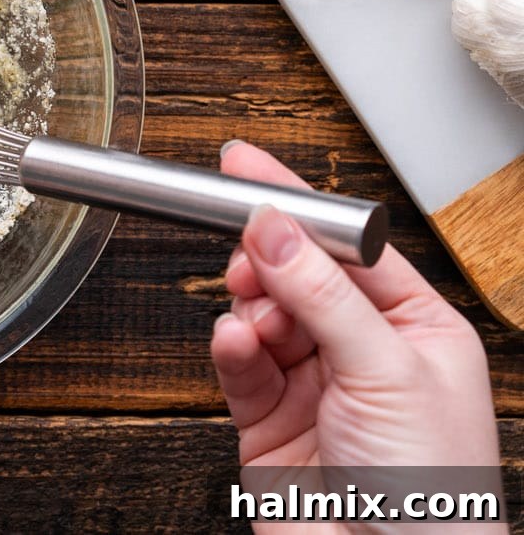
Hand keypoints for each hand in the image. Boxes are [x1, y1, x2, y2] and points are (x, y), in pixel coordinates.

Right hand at [211, 142, 501, 528]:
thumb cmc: (430, 492)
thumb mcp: (386, 371)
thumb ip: (321, 293)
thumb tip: (274, 225)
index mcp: (415, 326)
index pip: (348, 245)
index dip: (297, 203)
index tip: (246, 167)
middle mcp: (362, 349)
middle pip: (294, 272)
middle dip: (264, 259)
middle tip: (242, 250)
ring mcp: (312, 382)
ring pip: (258, 312)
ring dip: (247, 307)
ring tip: (250, 317)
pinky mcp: (267, 416)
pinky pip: (238, 362)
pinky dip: (230, 348)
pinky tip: (235, 346)